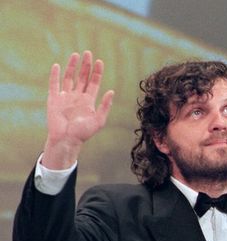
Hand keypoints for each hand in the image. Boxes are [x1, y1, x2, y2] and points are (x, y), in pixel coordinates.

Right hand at [42, 51, 113, 168]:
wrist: (66, 140)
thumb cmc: (83, 133)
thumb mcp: (99, 120)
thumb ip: (105, 106)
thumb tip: (111, 91)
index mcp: (89, 101)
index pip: (94, 83)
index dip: (97, 72)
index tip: (99, 61)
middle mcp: (77, 97)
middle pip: (82, 77)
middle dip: (85, 66)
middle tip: (88, 53)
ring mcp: (65, 97)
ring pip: (69, 77)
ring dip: (72, 66)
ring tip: (76, 55)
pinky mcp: (54, 99)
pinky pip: (54, 84)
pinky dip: (55, 75)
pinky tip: (58, 66)